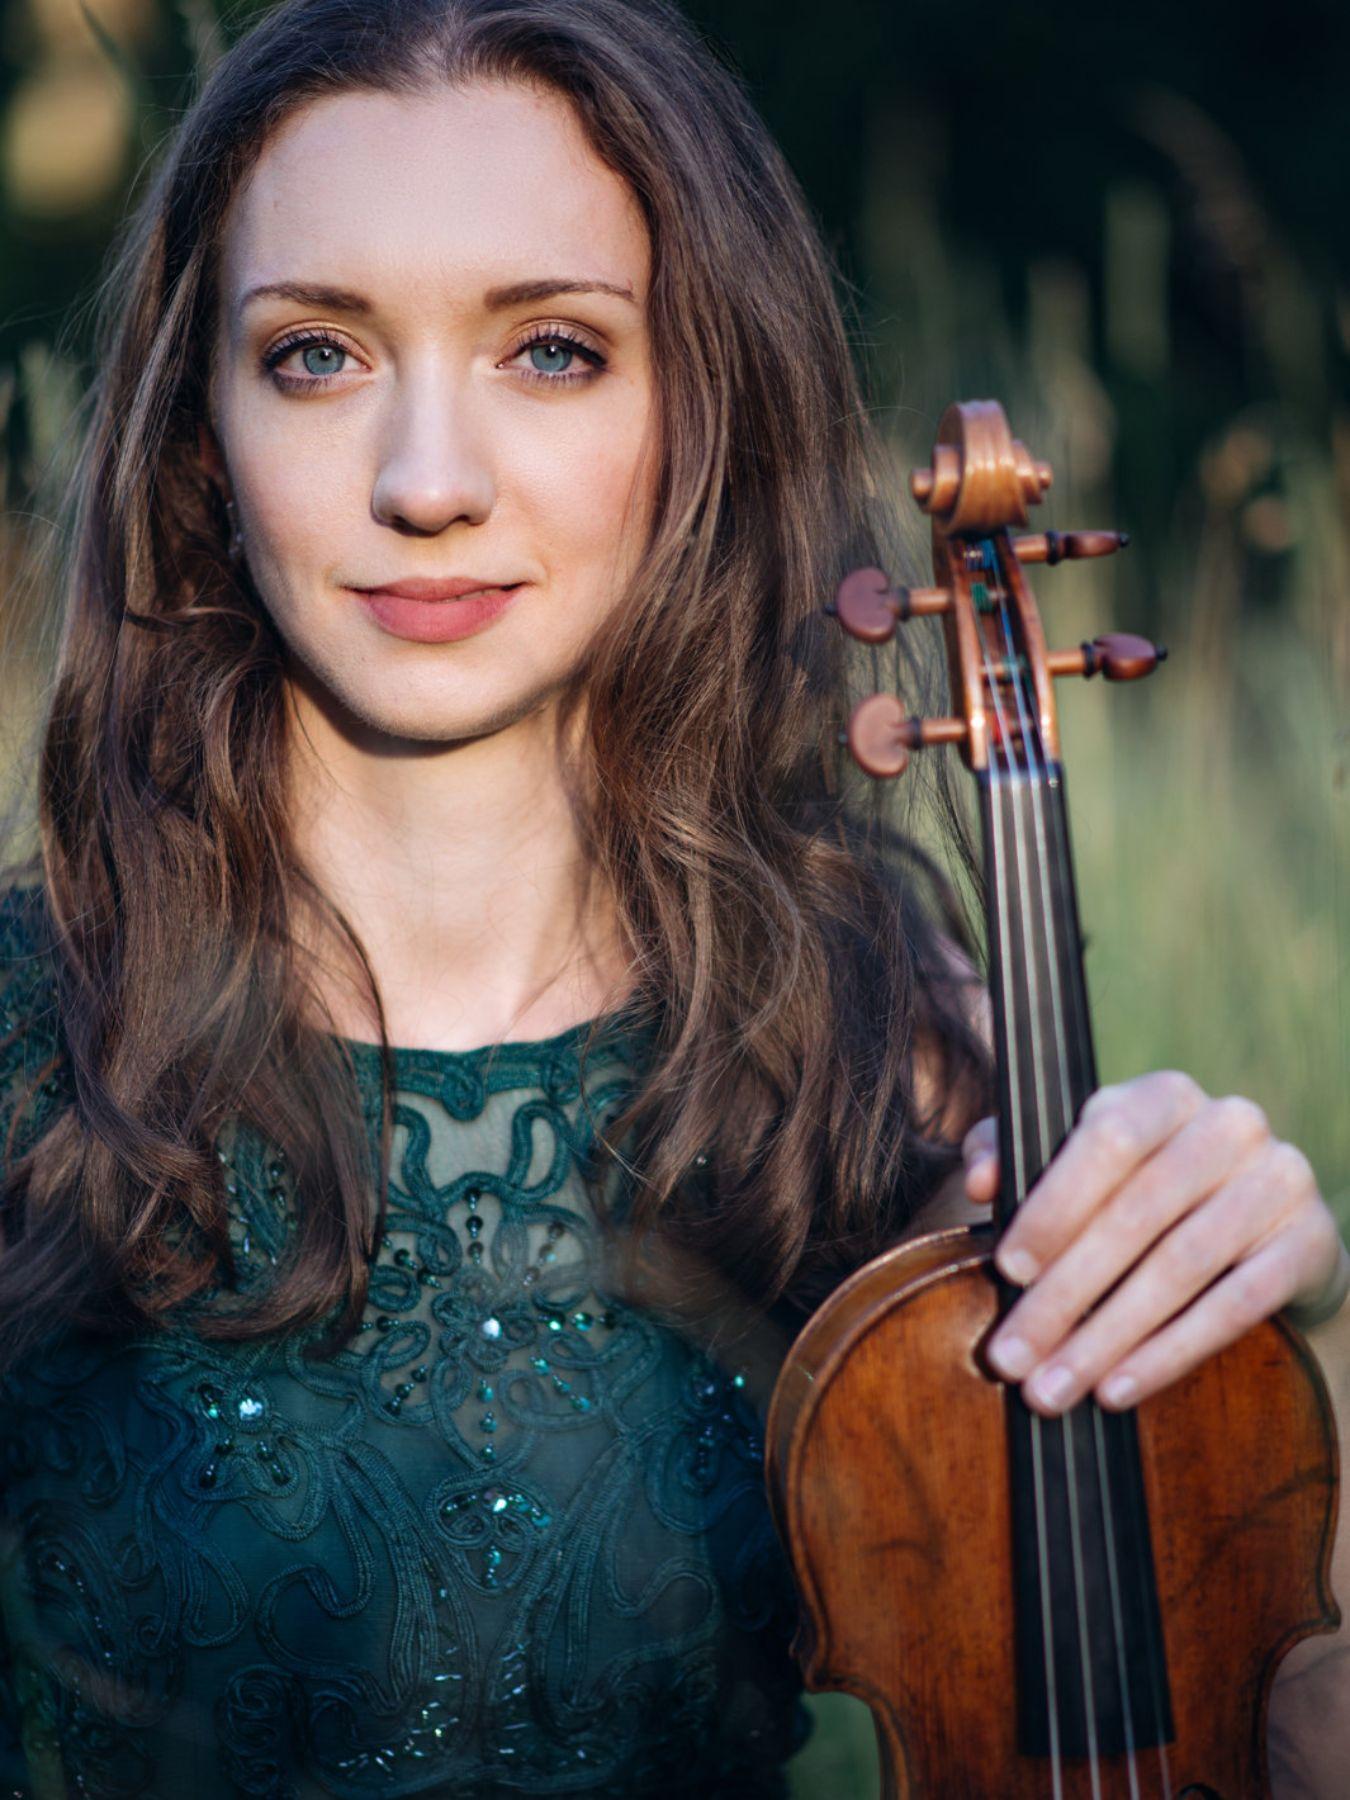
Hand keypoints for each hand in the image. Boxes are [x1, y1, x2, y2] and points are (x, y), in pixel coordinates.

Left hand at [962, 1071, 1347, 1415]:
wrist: (1266, 1222)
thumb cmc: (1146, 1186)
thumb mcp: (1083, 1158)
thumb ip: (1019, 1153)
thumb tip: (981, 1180)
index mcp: (1163, 1095)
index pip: (1107, 1139)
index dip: (1054, 1205)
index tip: (1007, 1268)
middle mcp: (1228, 1125)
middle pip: (1137, 1216)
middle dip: (1065, 1294)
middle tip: (1013, 1356)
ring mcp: (1278, 1181)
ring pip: (1181, 1267)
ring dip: (1107, 1336)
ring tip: (1053, 1387)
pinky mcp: (1309, 1241)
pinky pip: (1236, 1306)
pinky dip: (1169, 1352)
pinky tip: (1117, 1388)